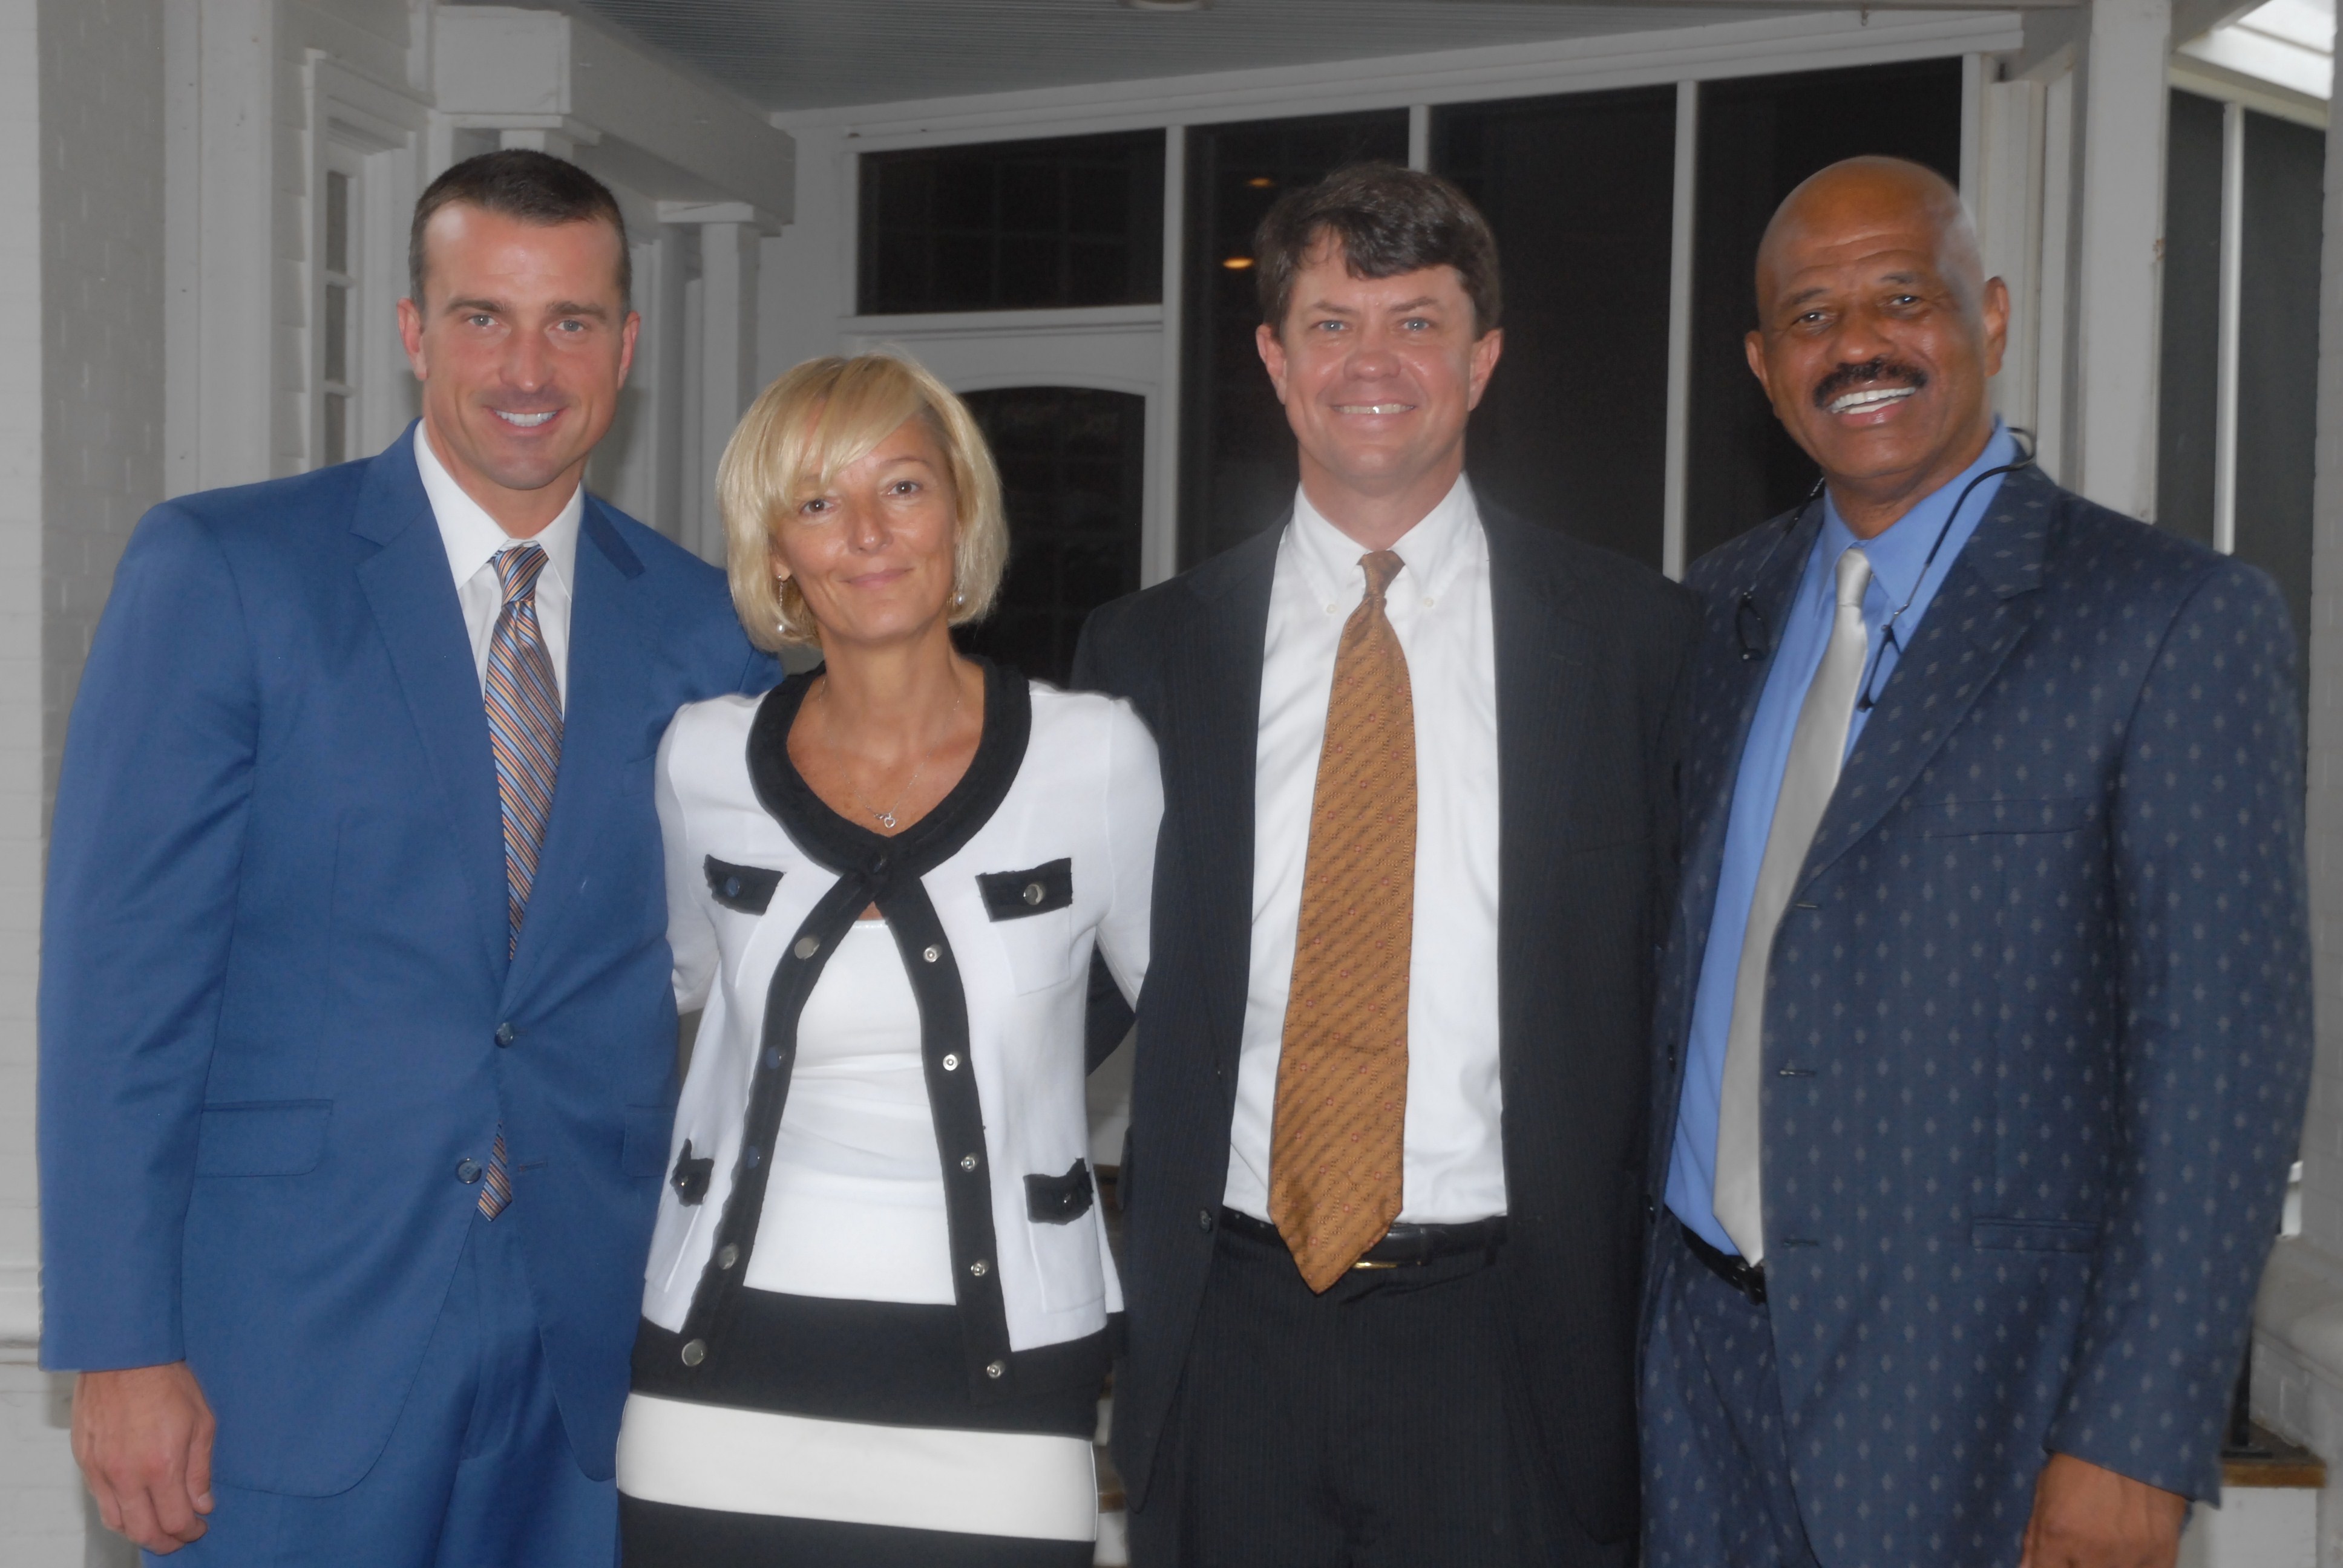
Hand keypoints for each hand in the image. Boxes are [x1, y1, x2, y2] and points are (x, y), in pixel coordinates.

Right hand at [71, 1362, 216, 1553]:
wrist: (124, 1357)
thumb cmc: (167, 1382)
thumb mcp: (202, 1422)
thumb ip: (200, 1470)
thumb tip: (203, 1505)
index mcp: (162, 1466)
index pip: (176, 1520)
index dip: (190, 1532)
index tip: (200, 1527)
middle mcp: (127, 1476)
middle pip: (144, 1531)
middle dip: (166, 1542)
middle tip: (180, 1538)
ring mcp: (102, 1471)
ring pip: (117, 1522)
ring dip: (139, 1531)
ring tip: (158, 1526)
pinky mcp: (85, 1462)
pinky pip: (100, 1501)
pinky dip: (119, 1513)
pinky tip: (134, 1506)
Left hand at [2019, 1452, 2185, 1567]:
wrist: (2132, 1437)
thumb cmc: (2080, 1459)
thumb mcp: (2045, 1490)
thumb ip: (2034, 1536)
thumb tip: (2026, 1567)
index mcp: (2058, 1536)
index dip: (2043, 1567)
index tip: (2053, 1560)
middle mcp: (2094, 1555)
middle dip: (2077, 1563)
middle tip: (2079, 1549)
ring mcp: (2131, 1559)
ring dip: (2105, 1564)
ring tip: (2104, 1546)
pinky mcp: (2163, 1556)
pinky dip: (2137, 1566)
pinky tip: (2129, 1554)